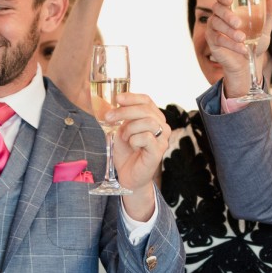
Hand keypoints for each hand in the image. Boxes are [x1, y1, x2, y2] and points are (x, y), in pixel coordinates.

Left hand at [105, 91, 168, 217]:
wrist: (128, 175)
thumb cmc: (127, 152)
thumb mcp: (122, 129)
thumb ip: (123, 116)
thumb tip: (116, 102)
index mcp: (154, 118)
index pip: (146, 100)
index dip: (132, 97)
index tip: (117, 98)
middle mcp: (162, 127)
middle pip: (146, 109)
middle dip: (124, 111)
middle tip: (109, 117)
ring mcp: (162, 139)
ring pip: (147, 122)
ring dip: (130, 128)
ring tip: (125, 138)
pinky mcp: (158, 152)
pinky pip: (145, 137)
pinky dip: (134, 140)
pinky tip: (132, 146)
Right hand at [206, 0, 271, 98]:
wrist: (250, 59)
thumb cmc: (254, 38)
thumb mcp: (264, 25)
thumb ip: (267, 11)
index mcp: (229, 6)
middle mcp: (219, 15)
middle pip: (216, 8)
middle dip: (227, 15)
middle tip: (238, 23)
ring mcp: (213, 27)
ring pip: (216, 24)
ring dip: (230, 31)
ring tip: (243, 38)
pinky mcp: (212, 41)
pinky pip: (218, 39)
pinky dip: (231, 44)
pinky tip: (242, 49)